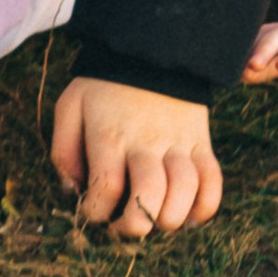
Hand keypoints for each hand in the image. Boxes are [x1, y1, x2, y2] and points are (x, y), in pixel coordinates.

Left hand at [50, 76, 222, 242]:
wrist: (149, 51)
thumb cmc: (103, 86)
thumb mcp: (70, 107)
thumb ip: (64, 151)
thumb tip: (72, 190)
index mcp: (110, 136)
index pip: (106, 189)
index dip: (96, 213)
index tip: (93, 211)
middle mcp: (146, 142)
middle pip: (149, 196)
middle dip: (136, 225)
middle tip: (127, 225)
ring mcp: (178, 142)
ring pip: (186, 190)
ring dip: (171, 218)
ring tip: (156, 219)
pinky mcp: (200, 142)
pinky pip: (213, 180)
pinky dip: (205, 206)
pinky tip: (189, 215)